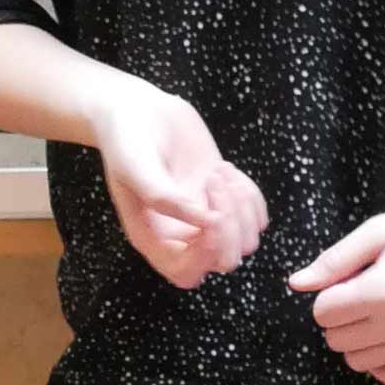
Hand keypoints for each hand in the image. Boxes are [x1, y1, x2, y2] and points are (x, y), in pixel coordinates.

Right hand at [89, 87, 265, 289]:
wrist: (139, 111)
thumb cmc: (127, 140)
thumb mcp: (135, 167)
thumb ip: (165, 198)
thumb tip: (206, 223)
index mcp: (154, 236)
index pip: (187, 273)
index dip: (206, 254)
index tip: (209, 216)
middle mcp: (182, 233)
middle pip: (224, 261)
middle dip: (231, 226)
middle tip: (213, 180)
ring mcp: (206, 215)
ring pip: (246, 240)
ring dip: (241, 205)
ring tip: (218, 171)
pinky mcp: (224, 197)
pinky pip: (256, 215)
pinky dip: (252, 195)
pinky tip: (228, 170)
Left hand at [288, 187, 384, 384]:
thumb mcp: (379, 231)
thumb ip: (335, 260)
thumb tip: (296, 283)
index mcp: (379, 292)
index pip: (323, 313)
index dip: (330, 292)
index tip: (351, 276)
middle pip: (335, 338)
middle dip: (340, 314)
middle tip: (364, 288)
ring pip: (356, 360)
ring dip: (356, 337)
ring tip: (377, 308)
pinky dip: (378, 359)